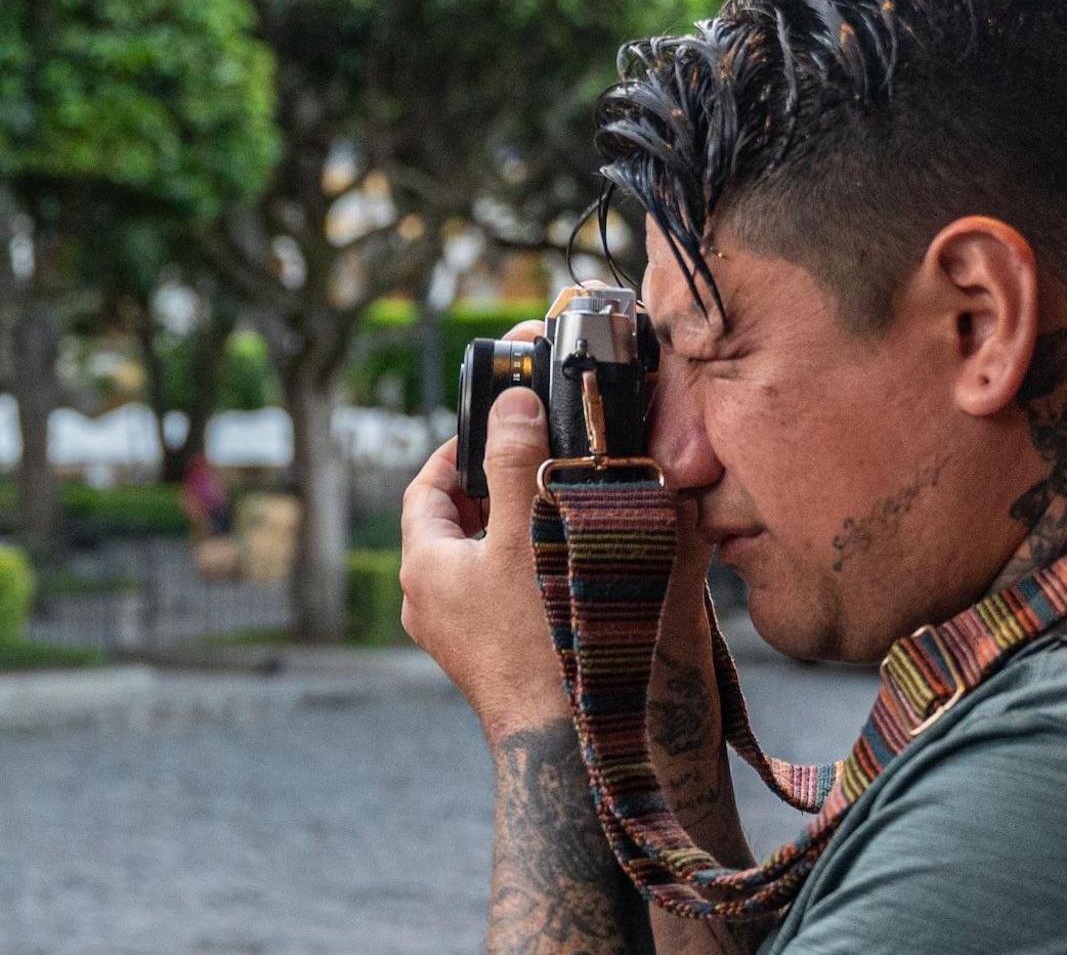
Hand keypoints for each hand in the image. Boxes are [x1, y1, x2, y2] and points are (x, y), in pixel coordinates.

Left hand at [401, 321, 567, 744]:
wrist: (561, 738)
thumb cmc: (538, 637)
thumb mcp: (527, 535)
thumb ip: (518, 464)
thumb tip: (511, 403)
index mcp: (424, 564)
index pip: (427, 487)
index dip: (459, 450)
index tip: (498, 424)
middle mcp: (429, 600)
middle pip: (454, 522)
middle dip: (495, 485)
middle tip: (541, 458)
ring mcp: (457, 633)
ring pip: (479, 559)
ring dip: (514, 527)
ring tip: (562, 505)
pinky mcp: (487, 657)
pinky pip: (497, 593)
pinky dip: (524, 566)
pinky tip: (567, 564)